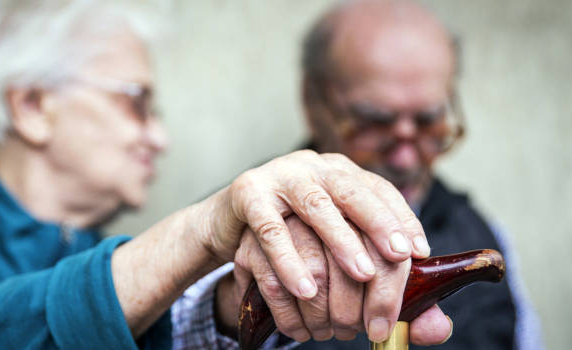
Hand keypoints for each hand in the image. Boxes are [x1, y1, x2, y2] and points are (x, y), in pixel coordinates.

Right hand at [203, 150, 430, 299]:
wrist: (229, 222)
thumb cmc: (290, 236)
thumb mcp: (330, 249)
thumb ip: (381, 286)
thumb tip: (436, 328)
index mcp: (339, 174)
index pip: (379, 190)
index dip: (402, 218)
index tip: (418, 252)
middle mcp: (314, 168)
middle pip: (352, 190)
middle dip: (379, 222)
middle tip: (399, 256)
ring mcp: (280, 176)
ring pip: (315, 205)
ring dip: (340, 240)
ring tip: (362, 274)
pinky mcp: (248, 193)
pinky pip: (271, 229)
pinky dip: (289, 260)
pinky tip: (306, 288)